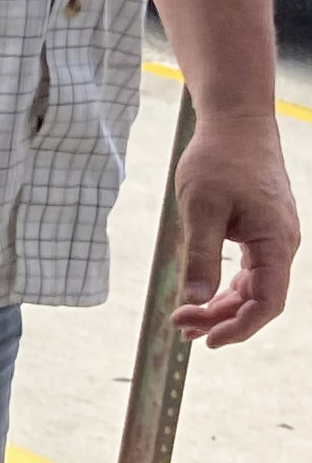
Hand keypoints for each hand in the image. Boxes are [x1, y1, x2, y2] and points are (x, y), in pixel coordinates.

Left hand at [170, 113, 299, 347]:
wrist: (235, 122)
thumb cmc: (218, 160)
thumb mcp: (201, 208)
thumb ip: (201, 256)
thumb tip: (196, 301)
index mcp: (275, 242)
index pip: (267, 302)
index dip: (239, 326)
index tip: (207, 339)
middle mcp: (282, 244)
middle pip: (259, 299)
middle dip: (222, 318)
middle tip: (181, 327)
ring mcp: (274, 237)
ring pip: (254, 286)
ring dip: (223, 305)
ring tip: (186, 320)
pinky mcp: (262, 230)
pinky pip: (251, 269)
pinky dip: (227, 285)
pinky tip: (204, 295)